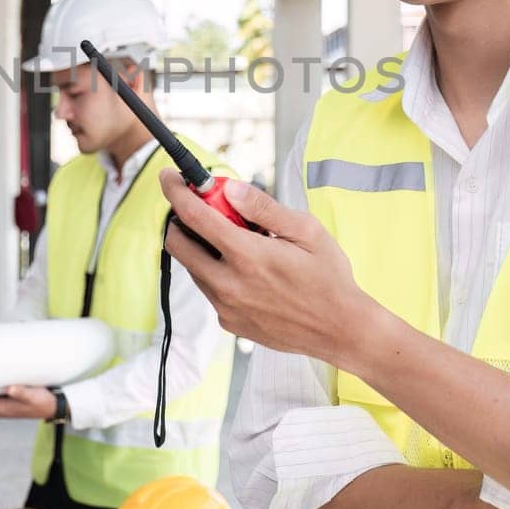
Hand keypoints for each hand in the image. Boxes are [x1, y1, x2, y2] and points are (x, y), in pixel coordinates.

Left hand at [159, 169, 374, 366]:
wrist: (340, 330)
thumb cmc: (328, 277)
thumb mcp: (306, 231)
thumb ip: (264, 208)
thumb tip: (230, 189)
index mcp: (247, 255)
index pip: (193, 216)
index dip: (175, 191)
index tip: (168, 177)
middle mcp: (228, 284)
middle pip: (177, 244)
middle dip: (181, 220)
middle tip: (205, 210)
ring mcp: (226, 307)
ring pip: (193, 268)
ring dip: (202, 248)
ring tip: (239, 243)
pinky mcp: (229, 323)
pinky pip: (210, 291)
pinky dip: (217, 273)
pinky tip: (248, 272)